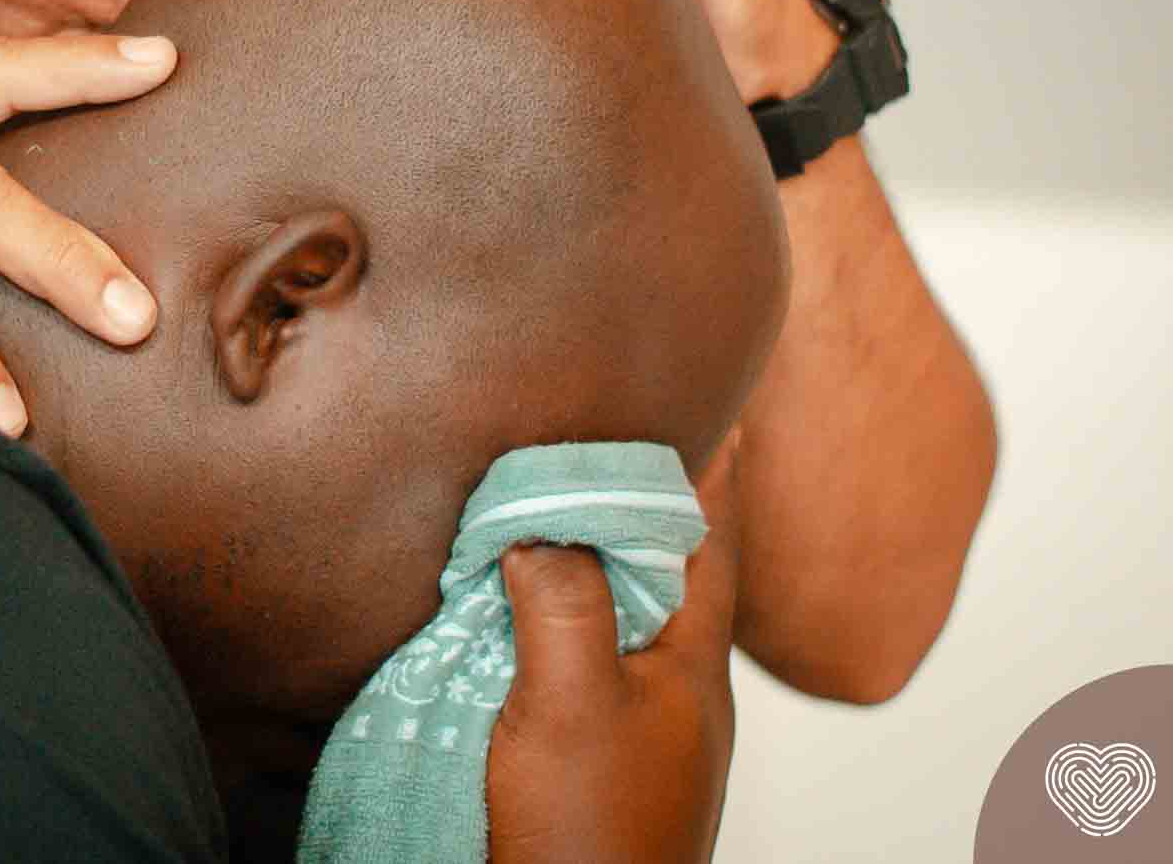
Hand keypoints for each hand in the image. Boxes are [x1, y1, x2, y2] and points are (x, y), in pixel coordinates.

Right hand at [486, 435, 740, 862]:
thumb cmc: (590, 829)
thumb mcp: (572, 700)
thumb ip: (563, 601)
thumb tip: (541, 527)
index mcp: (693, 665)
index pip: (712, 543)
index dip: (711, 473)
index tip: (713, 409)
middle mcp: (676, 691)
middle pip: (668, 574)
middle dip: (644, 509)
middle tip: (610, 446)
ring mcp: (641, 729)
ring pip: (624, 618)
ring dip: (596, 564)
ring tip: (557, 514)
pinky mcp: (597, 760)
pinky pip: (586, 663)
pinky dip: (560, 620)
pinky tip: (517, 616)